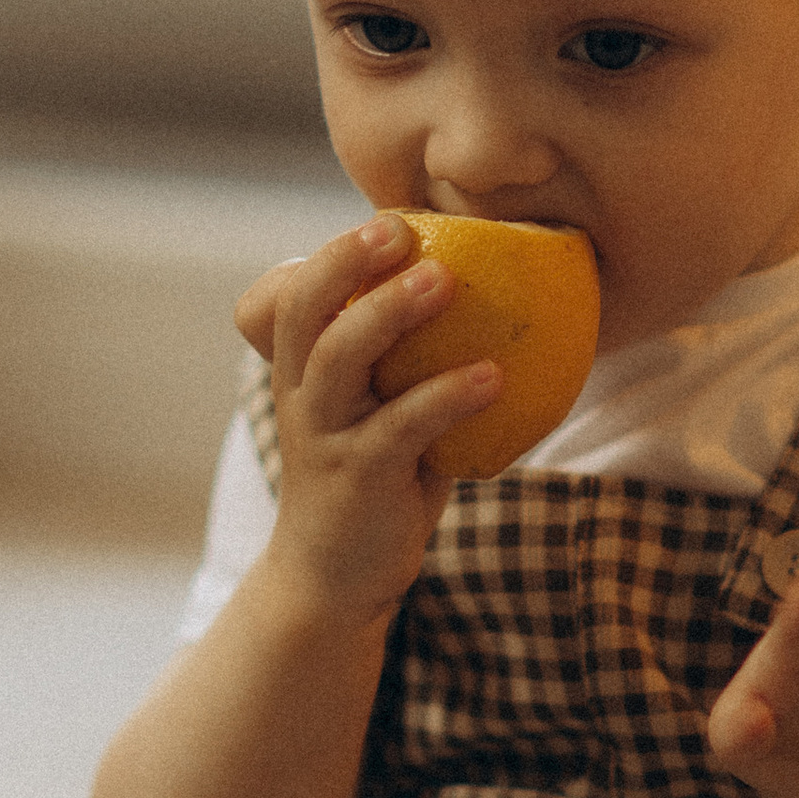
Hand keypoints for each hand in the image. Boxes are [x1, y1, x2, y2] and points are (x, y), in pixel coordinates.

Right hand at [234, 217, 502, 622]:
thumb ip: (405, 364)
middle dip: (345, 262)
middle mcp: (304, 396)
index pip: (301, 296)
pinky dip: (447, 396)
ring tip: (445, 280)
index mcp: (304, 373)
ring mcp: (326, 437)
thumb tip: (497, 304)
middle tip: (398, 228)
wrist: (333, 577)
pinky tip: (492, 377)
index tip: (388, 220)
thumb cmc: (371, 480)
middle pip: (306, 312)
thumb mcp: (376, 412)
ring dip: (391, 313)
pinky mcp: (359, 478)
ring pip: (341, 360)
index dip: (335, 254)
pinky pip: (402, 427)